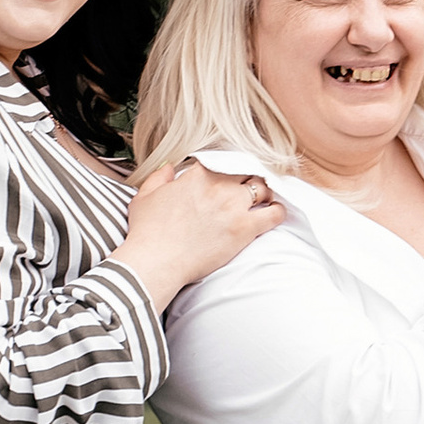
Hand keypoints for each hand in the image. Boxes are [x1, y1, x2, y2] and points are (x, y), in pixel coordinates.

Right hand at [116, 158, 285, 315]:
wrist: (157, 261)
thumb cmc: (148, 233)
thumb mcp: (145, 197)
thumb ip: (159, 177)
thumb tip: (170, 167)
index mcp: (197, 176)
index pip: (220, 163)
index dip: (225, 170)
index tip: (226, 177)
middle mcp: (219, 186)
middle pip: (245, 173)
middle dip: (246, 179)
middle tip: (247, 188)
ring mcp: (234, 206)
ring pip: (262, 188)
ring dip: (264, 192)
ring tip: (263, 199)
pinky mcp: (245, 228)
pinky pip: (274, 214)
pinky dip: (278, 211)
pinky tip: (276, 213)